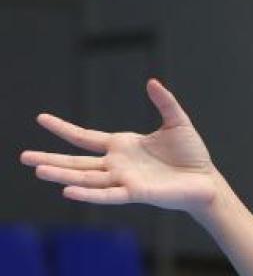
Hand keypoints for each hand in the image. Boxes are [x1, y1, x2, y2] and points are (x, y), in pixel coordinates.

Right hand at [19, 79, 220, 214]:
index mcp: (122, 146)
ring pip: (87, 178)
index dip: (63, 129)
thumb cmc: (191, 154)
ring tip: (38, 171)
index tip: (40, 118)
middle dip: (50, 159)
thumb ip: (164, 102)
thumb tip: (152, 82)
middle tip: (23, 157)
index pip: (84, 137)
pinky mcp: (136, 192)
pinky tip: (68, 190)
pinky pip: (108, 194)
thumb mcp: (177, 122)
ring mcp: (124, 179)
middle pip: (76, 162)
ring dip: (62, 175)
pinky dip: (89, 193)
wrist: (206, 180)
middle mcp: (117, 164)